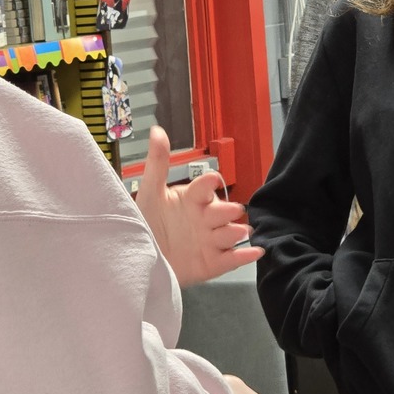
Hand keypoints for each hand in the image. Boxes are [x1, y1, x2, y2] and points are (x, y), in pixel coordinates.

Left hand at [136, 125, 263, 286]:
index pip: (206, 186)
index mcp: (193, 199)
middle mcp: (205, 218)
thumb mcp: (149, 192)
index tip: (212, 181)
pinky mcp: (213, 262)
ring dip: (237, 231)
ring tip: (239, 230)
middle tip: (230, 210)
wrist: (138, 259)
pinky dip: (246, 255)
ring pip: (232, 232)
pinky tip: (256, 250)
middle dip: (229, 210)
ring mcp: (211, 240)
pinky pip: (234, 258)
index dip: (210, 183)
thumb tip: (157, 131)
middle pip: (225, 210)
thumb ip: (157, 162)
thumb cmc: (146, 223)